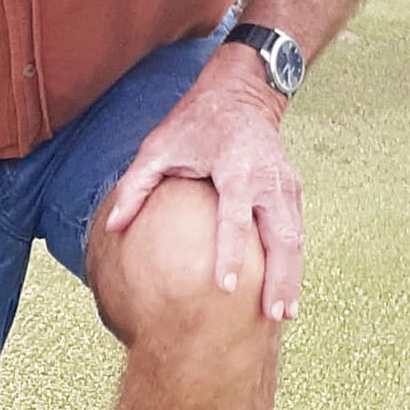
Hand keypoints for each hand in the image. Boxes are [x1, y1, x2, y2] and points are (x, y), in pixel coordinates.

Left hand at [103, 49, 304, 319]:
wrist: (241, 94)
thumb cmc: (195, 122)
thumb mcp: (159, 146)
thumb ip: (137, 186)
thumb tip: (114, 225)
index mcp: (236, 168)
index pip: (235, 218)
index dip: (232, 253)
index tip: (228, 289)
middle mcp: (268, 180)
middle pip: (282, 236)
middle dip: (281, 277)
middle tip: (274, 316)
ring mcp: (286, 187)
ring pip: (295, 238)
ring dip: (292, 277)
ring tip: (284, 315)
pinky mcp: (293, 192)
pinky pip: (295, 232)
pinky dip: (293, 264)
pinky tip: (285, 293)